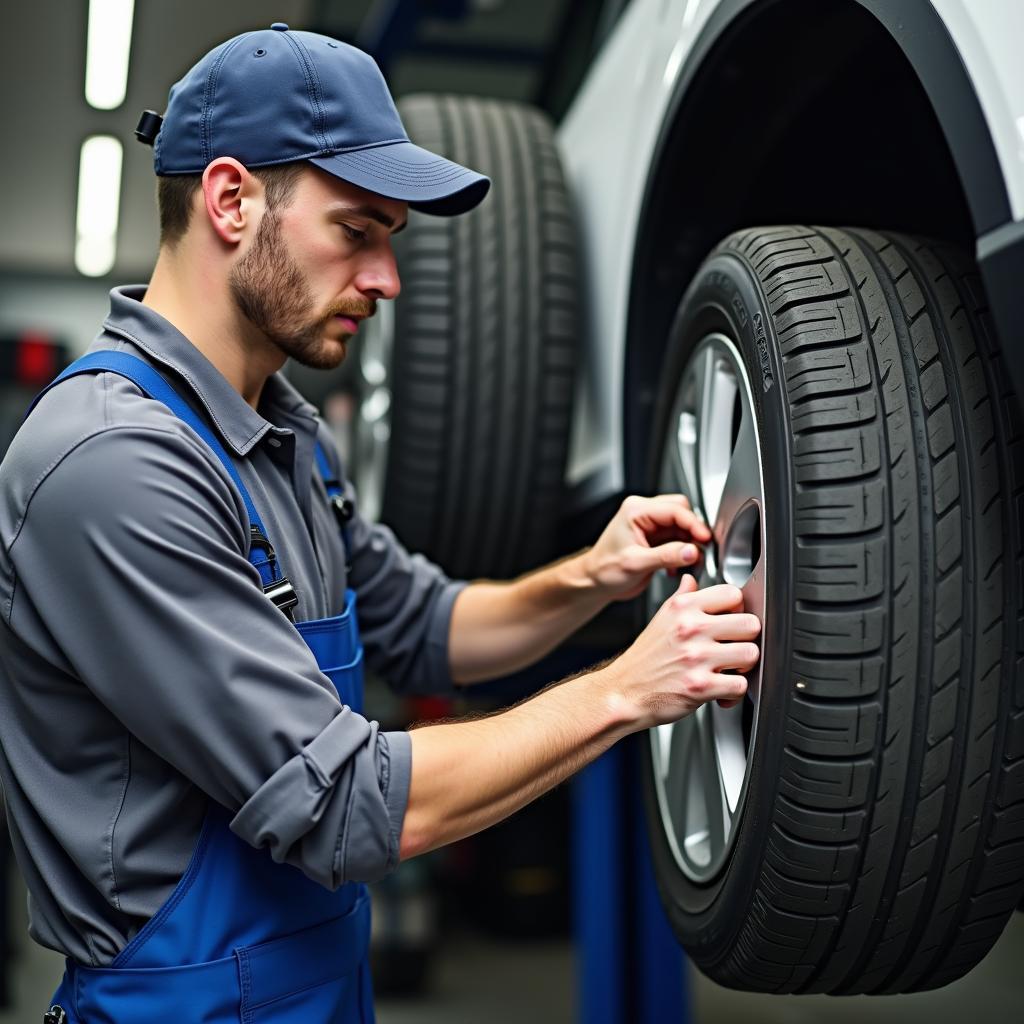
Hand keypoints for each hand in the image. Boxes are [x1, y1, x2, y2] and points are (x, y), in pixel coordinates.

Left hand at [581, 493, 712, 600]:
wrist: (595, 582)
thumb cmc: (604, 570)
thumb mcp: (636, 563)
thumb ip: (666, 556)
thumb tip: (692, 551)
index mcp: (636, 511)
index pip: (674, 509)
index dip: (694, 524)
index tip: (705, 538)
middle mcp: (644, 514)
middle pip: (682, 512)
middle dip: (694, 531)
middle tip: (701, 549)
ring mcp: (650, 526)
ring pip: (682, 526)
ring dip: (689, 543)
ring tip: (689, 561)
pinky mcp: (655, 539)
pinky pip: (678, 539)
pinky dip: (683, 552)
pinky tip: (676, 566)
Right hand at [602, 575, 759, 728]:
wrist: (624, 690)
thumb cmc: (645, 658)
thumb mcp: (661, 618)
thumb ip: (682, 597)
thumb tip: (692, 580)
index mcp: (683, 607)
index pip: (733, 594)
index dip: (738, 609)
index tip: (732, 620)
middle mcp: (690, 628)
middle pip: (750, 624)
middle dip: (747, 639)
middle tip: (735, 647)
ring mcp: (696, 657)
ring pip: (751, 654)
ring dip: (745, 666)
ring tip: (731, 668)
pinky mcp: (700, 686)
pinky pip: (740, 685)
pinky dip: (734, 691)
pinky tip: (722, 688)